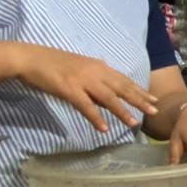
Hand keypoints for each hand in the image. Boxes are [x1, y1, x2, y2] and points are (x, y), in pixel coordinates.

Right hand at [13, 43, 157, 132]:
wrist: (31, 58)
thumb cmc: (54, 63)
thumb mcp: (80, 67)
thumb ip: (96, 76)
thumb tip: (109, 86)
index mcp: (99, 66)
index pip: (124, 80)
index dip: (140, 90)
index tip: (154, 98)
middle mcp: (95, 72)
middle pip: (122, 88)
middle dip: (140, 99)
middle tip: (155, 109)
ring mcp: (82, 81)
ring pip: (108, 98)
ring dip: (122, 111)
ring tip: (134, 123)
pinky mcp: (69, 89)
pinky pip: (85, 106)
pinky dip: (95, 117)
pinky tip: (103, 129)